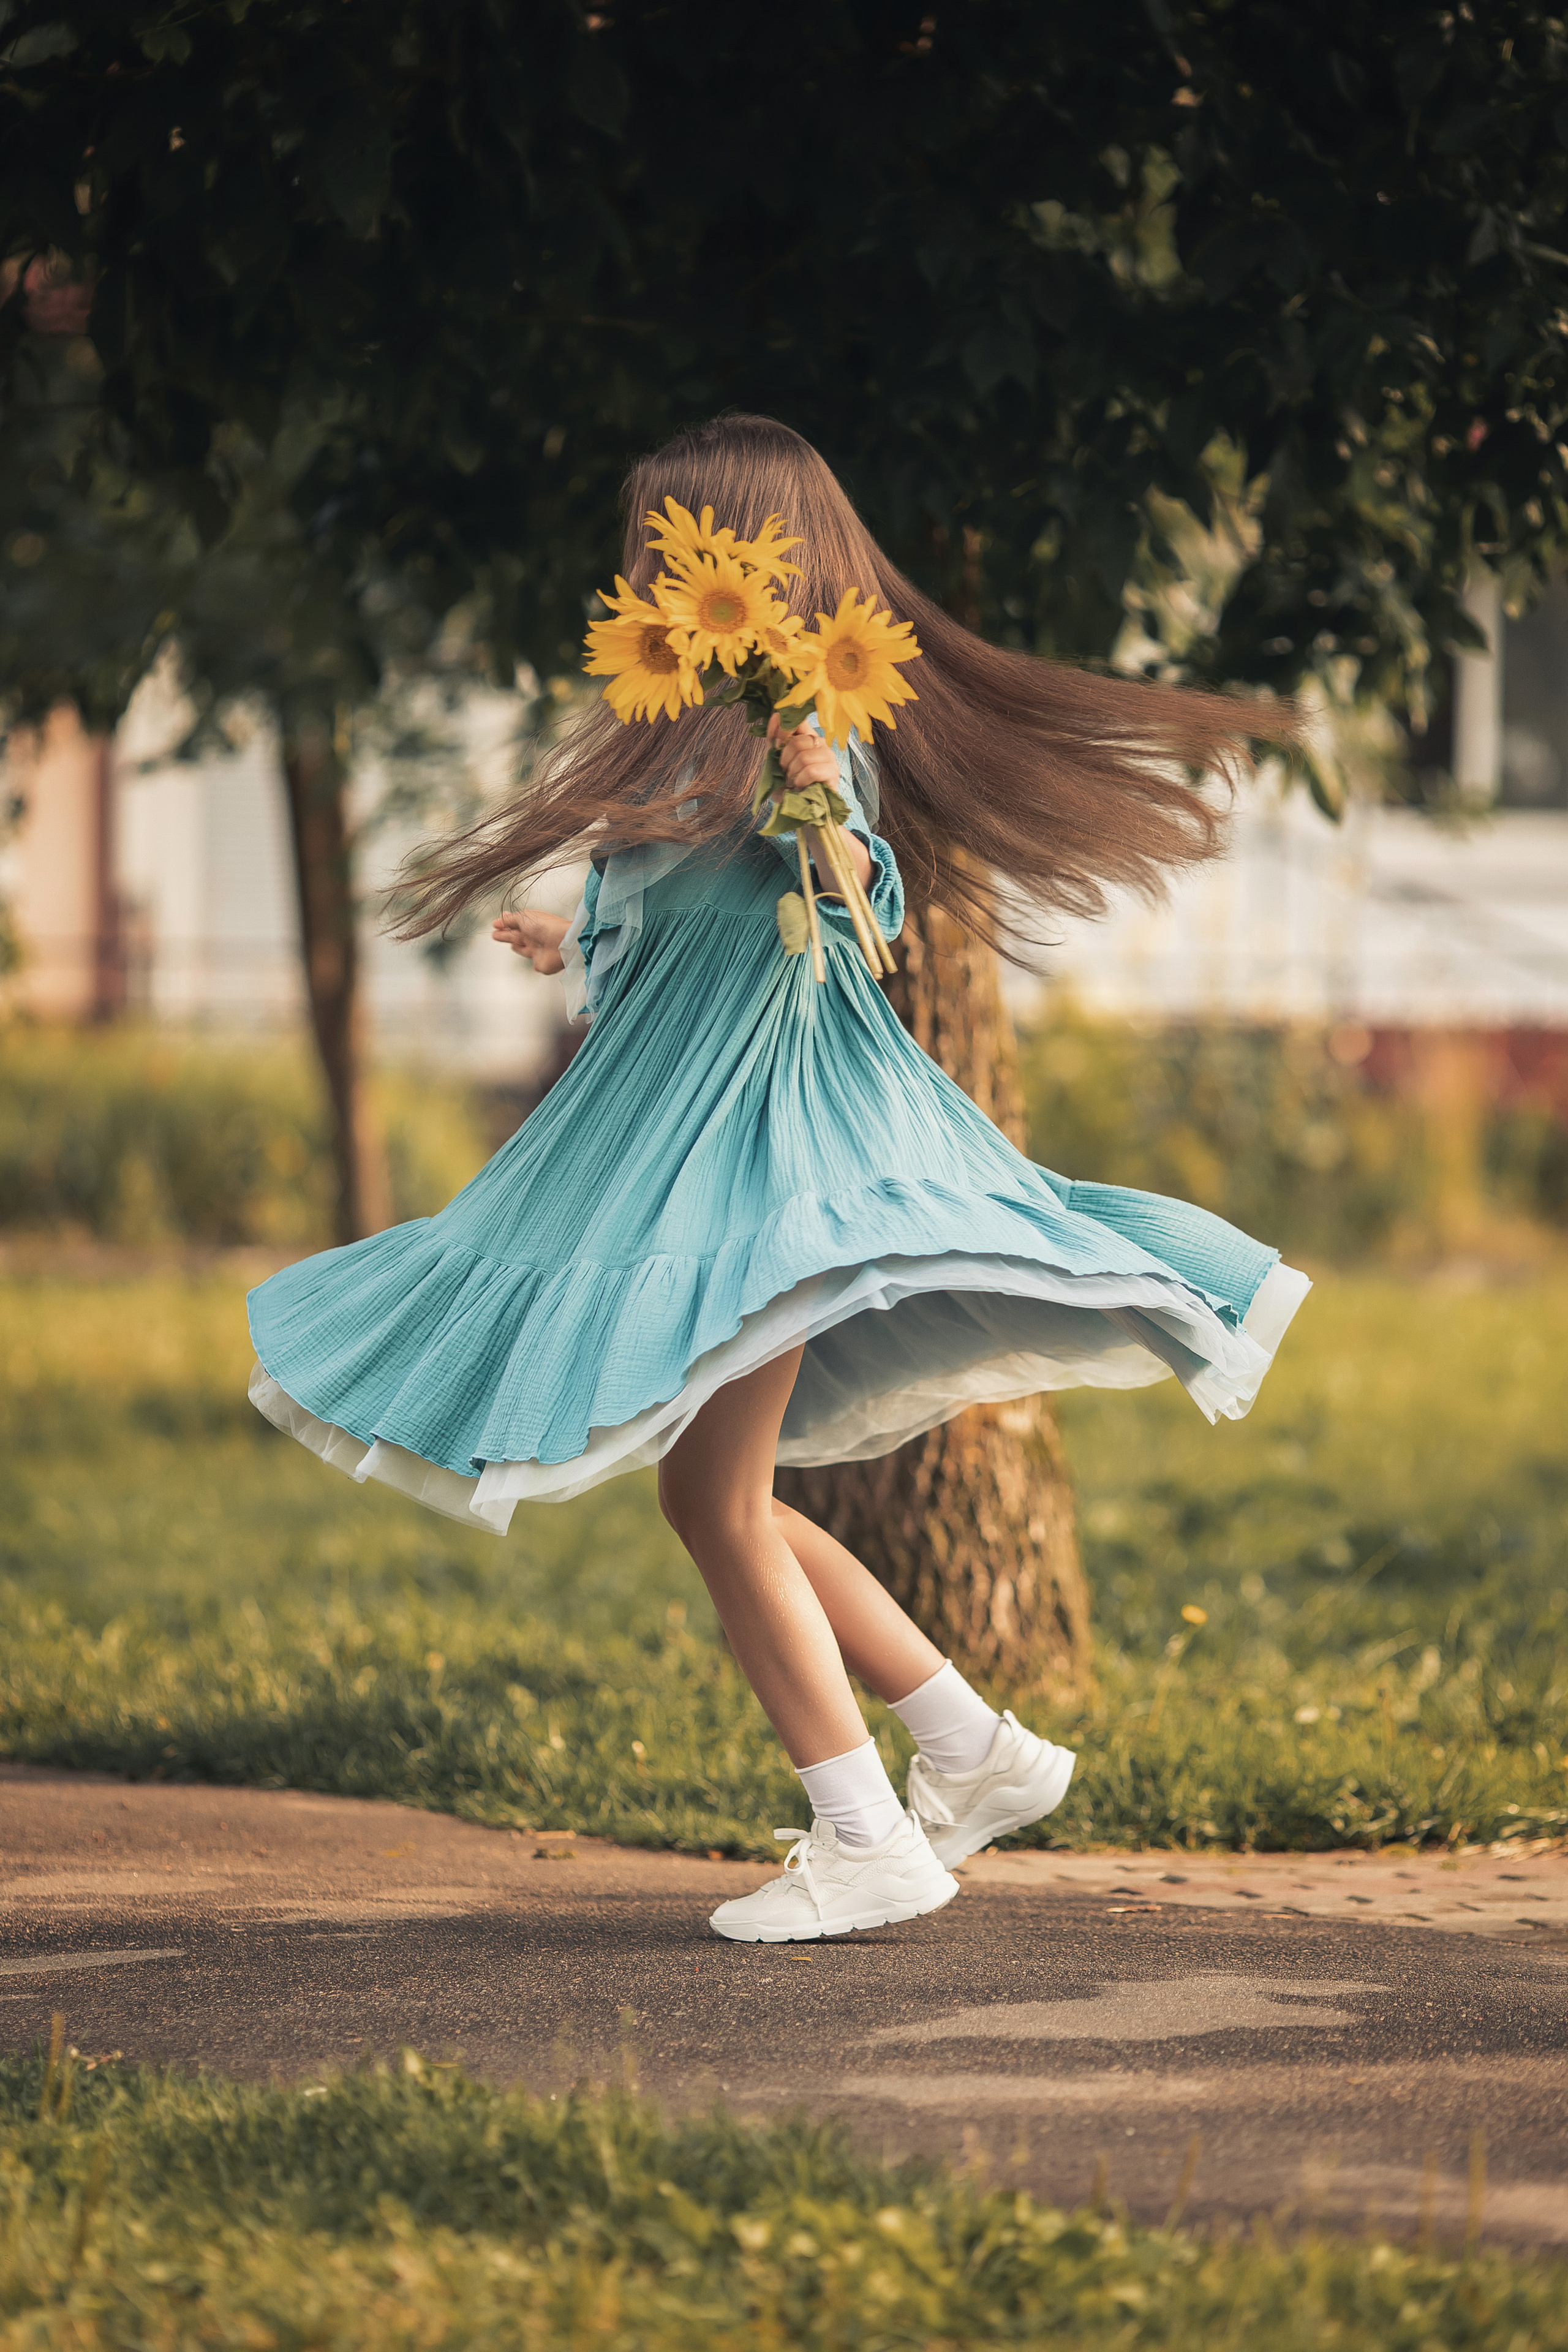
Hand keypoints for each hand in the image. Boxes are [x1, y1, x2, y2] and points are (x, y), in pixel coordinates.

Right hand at [491, 908, 569, 973]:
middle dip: (505, 935)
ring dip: (517, 946)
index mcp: (530, 925)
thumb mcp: (523, 918)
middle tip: (495, 934)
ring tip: (512, 944)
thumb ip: (510, 920)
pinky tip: (534, 964)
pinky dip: (535, 964)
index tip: (495, 924)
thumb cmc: (545, 927)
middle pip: (516, 937)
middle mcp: (534, 937)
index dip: (504, 925)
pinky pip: (536, 964)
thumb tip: (500, 919)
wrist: (562, 942)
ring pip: (524, 949)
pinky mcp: (542, 963)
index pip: (514, 925)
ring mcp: (538, 951)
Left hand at [765, 714, 872, 892]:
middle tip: (786, 775)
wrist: (802, 814)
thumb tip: (775, 715)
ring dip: (792, 773)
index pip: (798, 719)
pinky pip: (811, 770)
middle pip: (797, 740)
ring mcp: (829, 757)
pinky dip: (800, 781)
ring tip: (794, 783)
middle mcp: (820, 743)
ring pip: (803, 755)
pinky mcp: (833, 774)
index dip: (783, 727)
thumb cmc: (788, 789)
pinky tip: (801, 788)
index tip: (774, 743)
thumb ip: (774, 740)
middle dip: (784, 760)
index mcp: (806, 737)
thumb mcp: (776, 763)